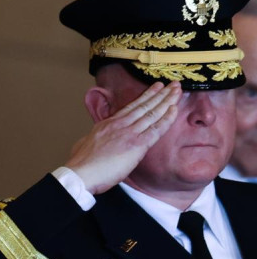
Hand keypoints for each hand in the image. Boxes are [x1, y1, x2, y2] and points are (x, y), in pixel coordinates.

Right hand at [66, 80, 180, 194]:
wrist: (80, 174)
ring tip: (177, 90)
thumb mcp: (84, 143)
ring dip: (167, 101)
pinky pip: (156, 129)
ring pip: (152, 113)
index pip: (131, 107)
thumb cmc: (80, 164)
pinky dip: (167, 118)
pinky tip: (174, 109)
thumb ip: (94, 138)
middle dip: (161, 94)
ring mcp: (129, 133)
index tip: (156, 89)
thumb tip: (94, 138)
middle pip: (144, 105)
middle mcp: (119, 125)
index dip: (145, 96)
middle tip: (173, 84)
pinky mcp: (136, 145)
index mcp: (107, 124)